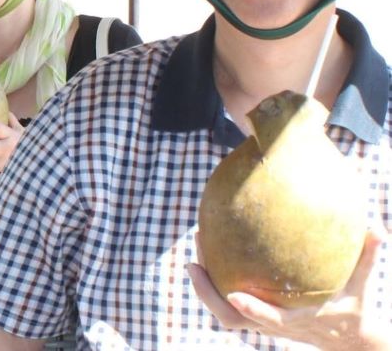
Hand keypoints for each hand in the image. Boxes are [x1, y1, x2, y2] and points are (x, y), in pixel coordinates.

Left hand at [188, 229, 390, 349]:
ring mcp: (258, 323)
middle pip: (229, 317)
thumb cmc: (352, 308)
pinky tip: (210, 249)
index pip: (267, 320)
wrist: (345, 339)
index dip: (251, 310)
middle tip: (193, 261)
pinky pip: (224, 302)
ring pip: (221, 311)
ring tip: (196, 250)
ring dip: (204, 285)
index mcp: (294, 321)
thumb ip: (367, 258)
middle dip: (207, 293)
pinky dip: (213, 280)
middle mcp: (270, 325)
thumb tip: (378, 228)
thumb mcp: (361, 286)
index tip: (234, 294)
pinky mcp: (254, 317)